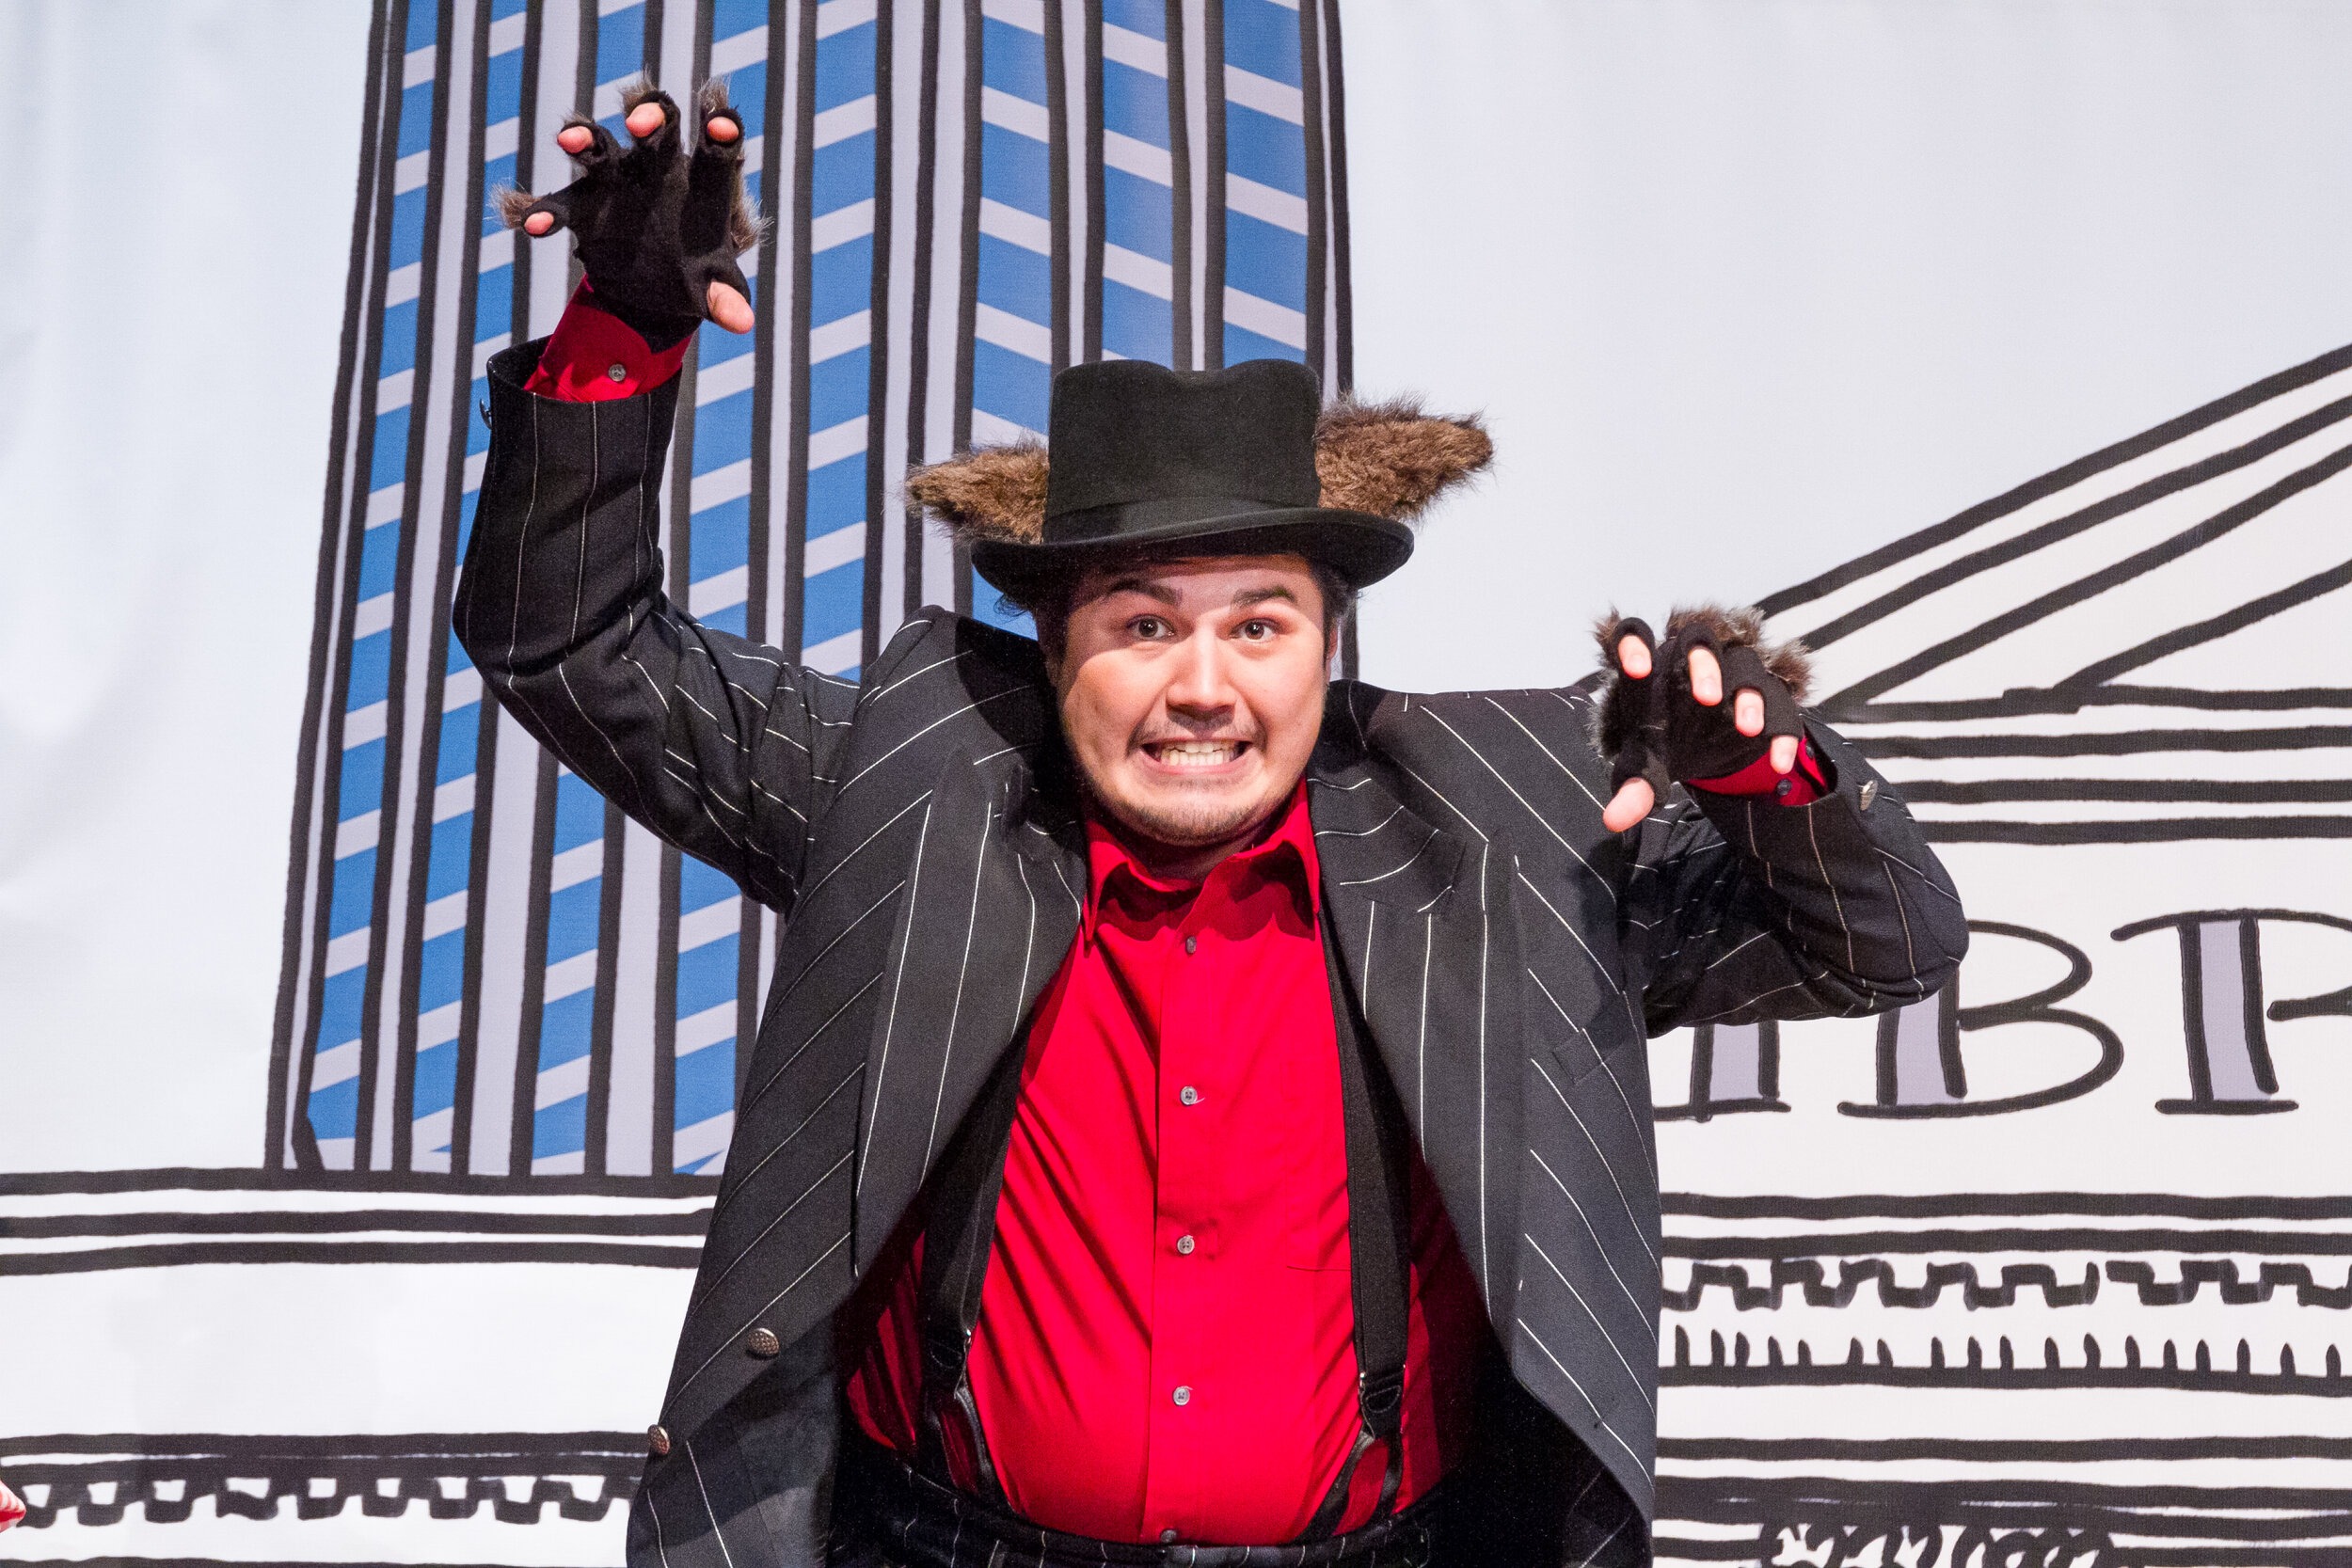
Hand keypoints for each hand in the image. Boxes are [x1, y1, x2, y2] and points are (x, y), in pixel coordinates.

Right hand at [498, 79, 758, 341]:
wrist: (658, 286)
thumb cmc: (698, 272)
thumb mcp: (715, 286)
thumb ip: (724, 296)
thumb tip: (740, 322)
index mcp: (701, 179)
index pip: (716, 146)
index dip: (720, 129)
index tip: (722, 128)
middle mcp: (657, 168)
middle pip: (655, 125)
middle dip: (648, 117)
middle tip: (641, 124)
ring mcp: (616, 182)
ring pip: (599, 147)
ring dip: (584, 138)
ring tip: (570, 141)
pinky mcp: (583, 209)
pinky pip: (560, 203)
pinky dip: (543, 209)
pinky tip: (532, 225)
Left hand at [1593, 607, 1810, 832]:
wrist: (1701, 746)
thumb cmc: (1664, 743)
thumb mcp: (1645, 768)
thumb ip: (1632, 790)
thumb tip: (1613, 821)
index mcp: (1652, 668)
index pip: (1635, 635)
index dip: (1634, 644)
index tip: (1636, 669)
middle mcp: (1692, 660)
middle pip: (1698, 639)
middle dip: (1705, 664)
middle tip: (1707, 699)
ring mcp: (1734, 674)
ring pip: (1746, 665)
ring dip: (1748, 695)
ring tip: (1746, 730)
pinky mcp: (1768, 696)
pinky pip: (1783, 704)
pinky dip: (1783, 732)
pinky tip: (1777, 764)